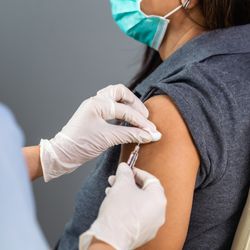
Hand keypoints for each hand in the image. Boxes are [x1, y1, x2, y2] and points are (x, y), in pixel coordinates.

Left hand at [40, 84, 160, 181]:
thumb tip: (150, 135)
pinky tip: (127, 118)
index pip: (125, 110)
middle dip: (135, 104)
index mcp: (97, 104)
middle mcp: (95, 101)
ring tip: (138, 116)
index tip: (152, 131)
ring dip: (128, 104)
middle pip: (121, 92)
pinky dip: (122, 110)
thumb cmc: (79, 145)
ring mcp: (94, 107)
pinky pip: (112, 106)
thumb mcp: (107, 138)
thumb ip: (130, 135)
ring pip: (115, 96)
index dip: (141, 122)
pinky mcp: (95, 114)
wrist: (62, 154)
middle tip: (145, 117)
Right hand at [79, 163, 166, 249]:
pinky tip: (114, 203)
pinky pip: (137, 215)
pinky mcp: (142, 233)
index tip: (127, 170)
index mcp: (158, 199)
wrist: (110, 239)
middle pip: (144, 191)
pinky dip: (127, 207)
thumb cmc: (119, 212)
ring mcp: (152, 225)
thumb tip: (125, 167)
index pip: (150, 179)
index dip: (137, 172)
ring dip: (125, 194)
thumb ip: (125, 172)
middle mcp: (159, 213)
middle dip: (128, 183)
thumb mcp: (121, 185)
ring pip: (139, 203)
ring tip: (111, 191)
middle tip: (116, 179)